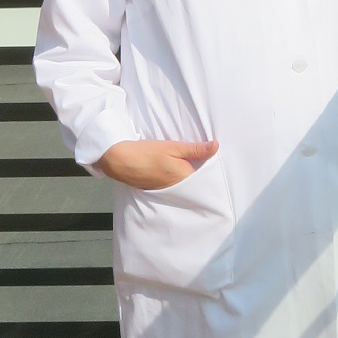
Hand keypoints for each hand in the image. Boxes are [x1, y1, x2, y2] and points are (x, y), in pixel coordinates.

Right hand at [97, 138, 218, 188]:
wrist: (121, 161)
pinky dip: (180, 180)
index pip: (206, 177)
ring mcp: (169, 191)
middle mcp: (179, 189)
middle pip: (197, 183)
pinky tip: (178, 171)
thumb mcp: (173, 147)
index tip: (217, 160)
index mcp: (185, 178)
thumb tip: (216, 146)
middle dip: (202, 174)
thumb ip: (195, 149)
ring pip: (186, 185)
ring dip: (190, 177)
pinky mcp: (161, 190)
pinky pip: (176, 187)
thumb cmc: (147, 153)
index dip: (211, 168)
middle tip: (207, 161)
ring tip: (193, 165)